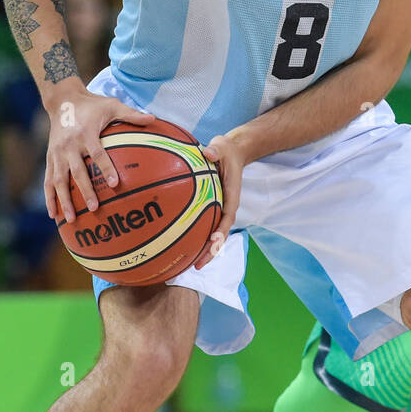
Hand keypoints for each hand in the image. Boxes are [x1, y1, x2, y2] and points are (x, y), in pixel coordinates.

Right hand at [45, 90, 154, 223]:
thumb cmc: (92, 105)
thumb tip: (154, 119)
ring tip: (72, 219)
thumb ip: (131, 114)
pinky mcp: (49, 158)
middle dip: (85, 190)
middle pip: (77, 171)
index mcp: (86, 133)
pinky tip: (54, 214)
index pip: (97, 153)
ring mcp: (57, 153)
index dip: (106, 168)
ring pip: (59, 180)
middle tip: (95, 208)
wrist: (62, 101)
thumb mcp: (112, 105)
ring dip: (64, 200)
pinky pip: (48, 180)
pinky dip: (50, 198)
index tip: (114, 183)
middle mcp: (69, 145)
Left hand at [195, 134, 243, 269]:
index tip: (213, 243)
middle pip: (219, 234)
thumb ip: (216, 150)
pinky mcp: (210, 207)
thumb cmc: (226, 150)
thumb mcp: (222, 146)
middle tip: (197, 265)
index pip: (228, 217)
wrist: (233, 151)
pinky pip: (202, 224)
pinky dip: (193, 236)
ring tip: (187, 264)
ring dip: (202, 249)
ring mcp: (218, 209)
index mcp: (232, 196)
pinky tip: (177, 244)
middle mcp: (225, 206)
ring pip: (211, 233)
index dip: (221, 232)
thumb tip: (207, 153)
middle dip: (210, 251)